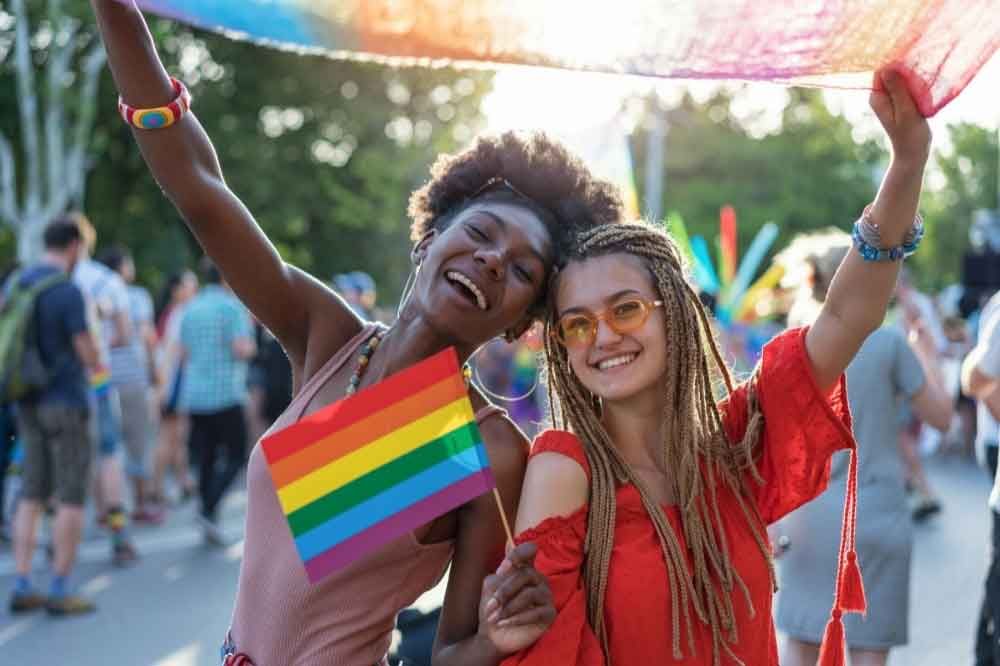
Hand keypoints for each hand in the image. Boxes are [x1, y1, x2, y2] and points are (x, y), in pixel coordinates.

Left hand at [478, 542, 555, 656]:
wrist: (493, 635)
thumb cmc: (493, 608)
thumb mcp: (491, 587)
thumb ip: (500, 574)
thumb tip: (508, 557)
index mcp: (525, 568)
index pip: (529, 551)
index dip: (517, 555)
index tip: (502, 570)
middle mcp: (538, 579)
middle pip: (525, 574)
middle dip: (504, 591)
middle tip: (491, 605)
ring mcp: (546, 596)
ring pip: (529, 594)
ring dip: (509, 607)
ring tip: (495, 617)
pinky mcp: (549, 614)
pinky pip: (535, 613)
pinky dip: (516, 618)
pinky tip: (504, 623)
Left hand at [869, 67, 930, 166]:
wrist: (913, 152)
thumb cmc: (910, 135)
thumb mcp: (905, 110)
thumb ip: (897, 89)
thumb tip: (887, 68)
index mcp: (877, 97)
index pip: (883, 70)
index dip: (898, 67)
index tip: (913, 77)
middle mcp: (880, 95)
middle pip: (894, 72)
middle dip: (909, 75)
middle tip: (919, 92)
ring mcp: (890, 98)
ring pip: (904, 78)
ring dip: (916, 83)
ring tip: (921, 100)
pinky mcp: (900, 100)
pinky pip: (910, 86)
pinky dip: (918, 89)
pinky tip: (923, 101)